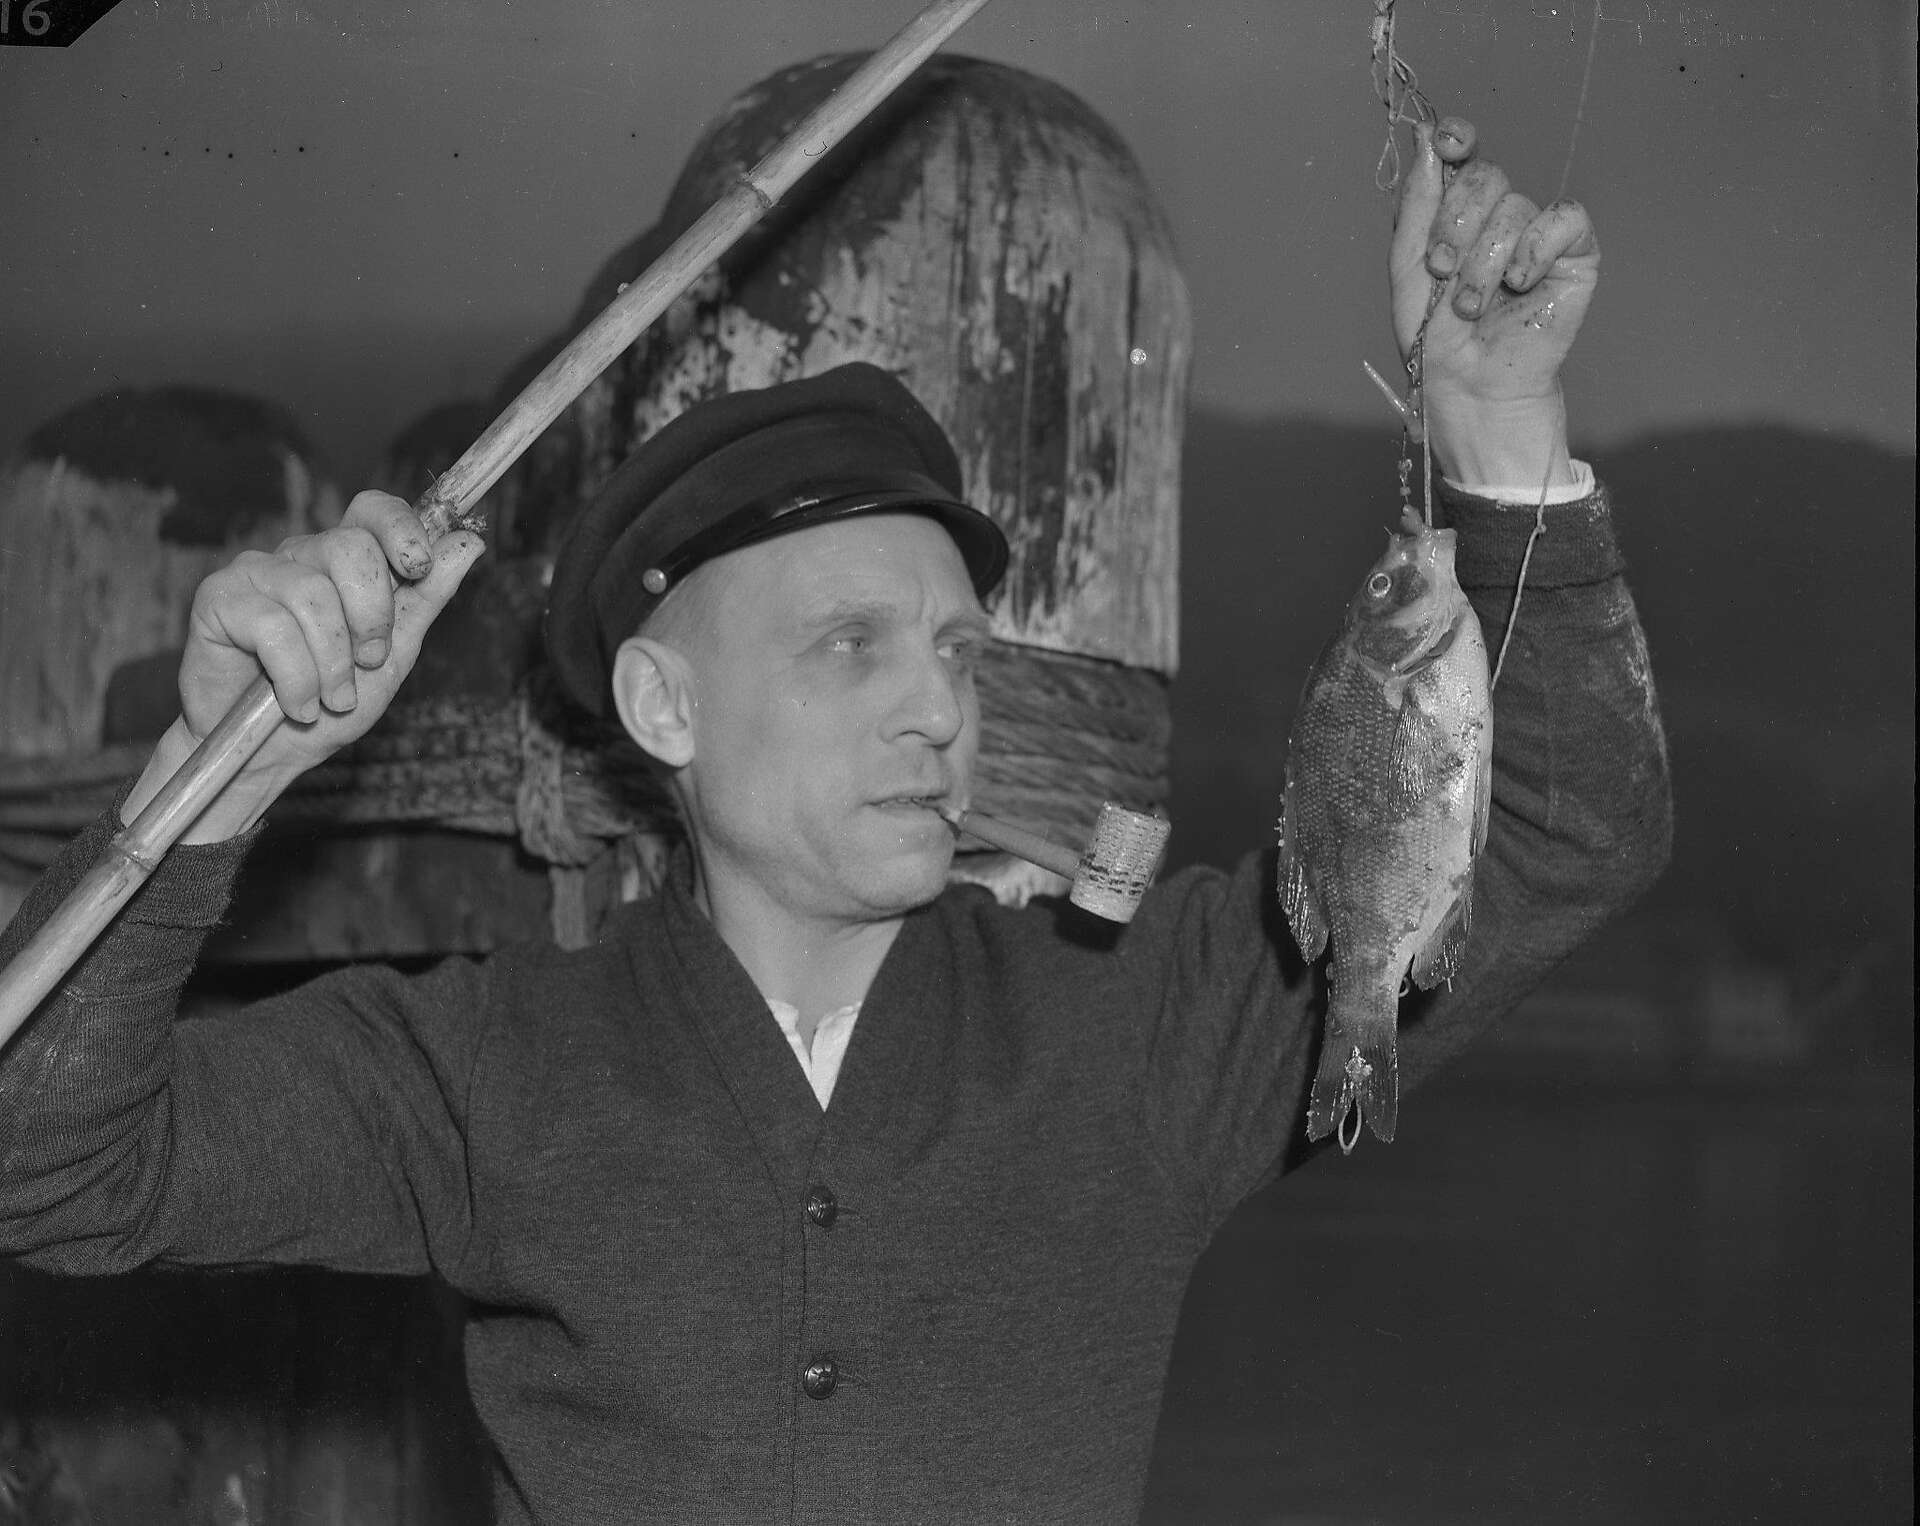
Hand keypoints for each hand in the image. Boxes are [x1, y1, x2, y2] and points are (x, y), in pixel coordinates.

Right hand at [124, 491, 484, 840]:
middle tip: (367, 662)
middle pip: (349, 547)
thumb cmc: (331, 704)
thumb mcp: (394, 655)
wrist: (270, 756)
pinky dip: (296, 678)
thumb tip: (467, 543)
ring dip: (333, 664)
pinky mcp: (217, 599)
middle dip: (371, 617)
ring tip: (331, 699)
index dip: (401, 529)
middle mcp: (298, 557)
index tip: (418, 568)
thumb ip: (426, 599)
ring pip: (313, 594)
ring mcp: (254, 573)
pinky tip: (296, 704)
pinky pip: (271, 627)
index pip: (373, 510)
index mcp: (342, 562)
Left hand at [1390, 117, 1600, 487]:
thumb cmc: (1436, 340)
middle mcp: (1496, 218)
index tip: (1447, 143)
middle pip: (1485, 177)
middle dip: (1456, 226)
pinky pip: (1562, 218)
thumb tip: (1426, 139)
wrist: (1470, 388)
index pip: (1462, 152)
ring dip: (1484, 261)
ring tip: (1473, 306)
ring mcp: (1537, 234)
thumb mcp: (1409, 269)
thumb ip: (1417, 205)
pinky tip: (1520, 284)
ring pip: (1514, 207)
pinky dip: (1535, 249)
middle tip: (1444, 273)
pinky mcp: (1574, 253)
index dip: (1456, 138)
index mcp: (1455, 215)